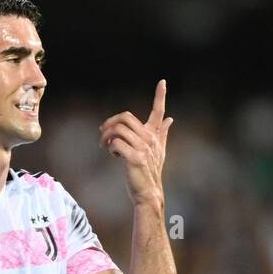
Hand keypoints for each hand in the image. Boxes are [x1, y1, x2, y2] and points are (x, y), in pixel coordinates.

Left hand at [98, 79, 172, 204]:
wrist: (148, 192)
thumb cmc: (150, 171)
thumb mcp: (158, 151)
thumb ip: (162, 133)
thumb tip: (169, 119)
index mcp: (154, 135)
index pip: (159, 111)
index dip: (161, 95)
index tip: (162, 81)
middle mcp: (150, 139)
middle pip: (126, 117)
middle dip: (110, 123)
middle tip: (103, 133)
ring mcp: (143, 148)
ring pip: (118, 130)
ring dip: (107, 137)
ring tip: (106, 146)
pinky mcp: (135, 158)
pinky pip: (116, 143)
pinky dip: (110, 148)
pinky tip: (113, 155)